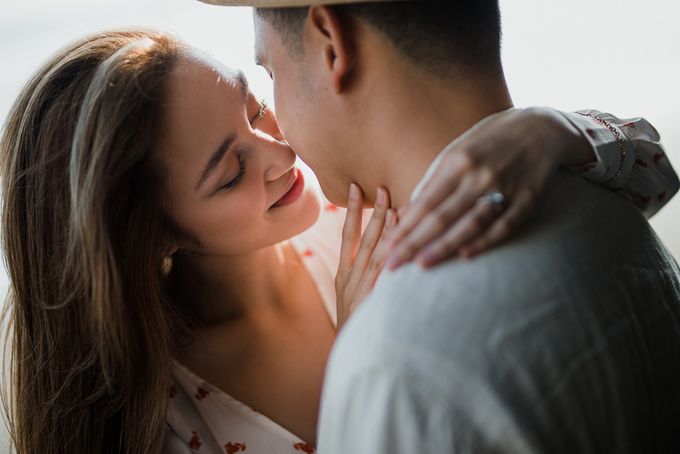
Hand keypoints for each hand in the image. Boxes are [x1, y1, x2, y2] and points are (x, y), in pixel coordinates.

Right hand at [336, 184, 397, 328]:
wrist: (352, 360)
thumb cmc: (357, 330)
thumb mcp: (350, 302)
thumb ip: (361, 279)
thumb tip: (381, 253)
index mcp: (342, 276)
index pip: (347, 235)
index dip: (352, 210)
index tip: (356, 187)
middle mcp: (350, 279)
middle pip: (363, 239)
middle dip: (373, 212)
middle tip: (382, 187)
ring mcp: (361, 292)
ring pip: (376, 255)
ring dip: (387, 230)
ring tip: (398, 208)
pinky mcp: (372, 304)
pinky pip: (385, 277)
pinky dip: (394, 259)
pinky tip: (406, 244)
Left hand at [386, 107, 593, 268]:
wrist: (539, 128)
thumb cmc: (488, 142)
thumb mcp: (457, 151)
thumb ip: (434, 181)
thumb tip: (409, 211)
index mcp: (457, 161)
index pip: (425, 202)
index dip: (405, 227)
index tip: (387, 247)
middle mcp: (479, 175)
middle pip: (442, 216)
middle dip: (415, 242)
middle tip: (393, 264)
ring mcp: (505, 187)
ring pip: (470, 223)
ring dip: (445, 246)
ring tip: (422, 265)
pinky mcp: (528, 199)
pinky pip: (504, 225)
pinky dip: (485, 241)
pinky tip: (465, 256)